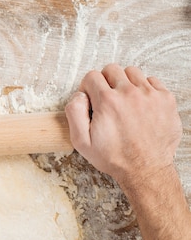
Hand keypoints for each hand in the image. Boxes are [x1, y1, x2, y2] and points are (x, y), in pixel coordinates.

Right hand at [65, 64, 181, 193]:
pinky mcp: (166, 100)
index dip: (88, 87)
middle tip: (106, 98)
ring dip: (125, 82)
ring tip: (124, 100)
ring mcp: (150, 95)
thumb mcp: (81, 141)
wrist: (145, 170)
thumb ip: (74, 112)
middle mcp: (129, 93)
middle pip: (112, 69)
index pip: (92, 76)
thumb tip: (79, 95)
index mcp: (107, 101)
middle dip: (105, 81)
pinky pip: (153, 81)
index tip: (92, 99)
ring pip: (132, 72)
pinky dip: (144, 88)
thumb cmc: (114, 157)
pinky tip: (139, 104)